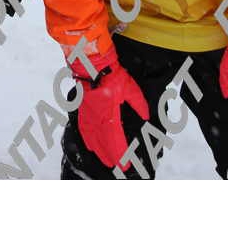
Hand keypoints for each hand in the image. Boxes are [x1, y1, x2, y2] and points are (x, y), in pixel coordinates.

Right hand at [74, 49, 148, 169]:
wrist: (91, 62)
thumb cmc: (111, 73)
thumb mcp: (130, 87)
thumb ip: (139, 103)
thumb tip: (146, 116)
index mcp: (108, 113)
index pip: (115, 139)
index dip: (120, 153)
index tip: (125, 164)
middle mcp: (96, 117)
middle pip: (102, 142)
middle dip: (110, 155)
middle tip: (116, 166)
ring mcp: (87, 113)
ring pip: (91, 137)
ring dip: (98, 150)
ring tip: (104, 159)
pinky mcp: (82, 108)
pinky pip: (83, 128)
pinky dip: (87, 138)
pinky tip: (90, 144)